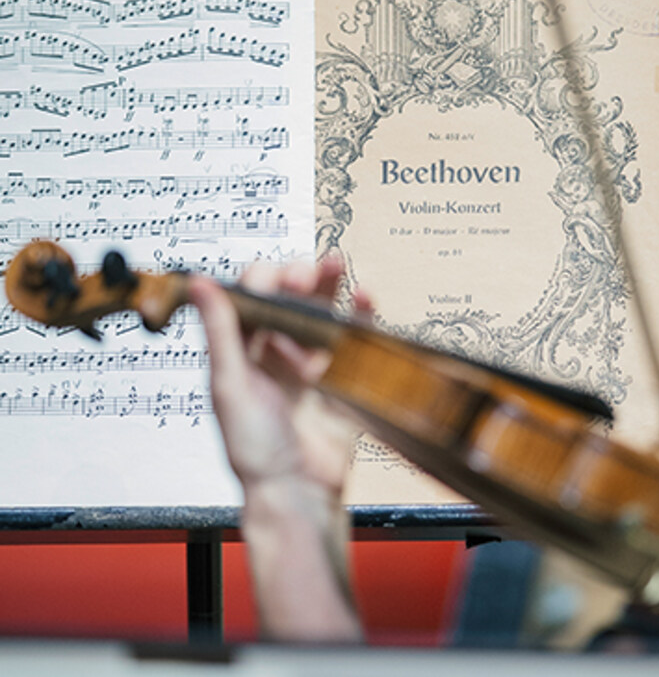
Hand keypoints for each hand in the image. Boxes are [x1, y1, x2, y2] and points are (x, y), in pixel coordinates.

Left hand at [188, 258, 368, 640]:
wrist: (298, 491)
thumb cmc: (255, 450)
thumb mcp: (231, 385)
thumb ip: (221, 332)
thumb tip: (199, 284)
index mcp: (241, 353)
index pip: (250, 299)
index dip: (262, 281)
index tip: (274, 277)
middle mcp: (274, 353)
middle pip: (288, 298)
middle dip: (297, 277)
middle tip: (305, 276)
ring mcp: (310, 363)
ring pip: (321, 311)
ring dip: (329, 284)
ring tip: (337, 264)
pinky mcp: (340, 377)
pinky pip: (351, 338)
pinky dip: (359, 315)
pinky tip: (362, 297)